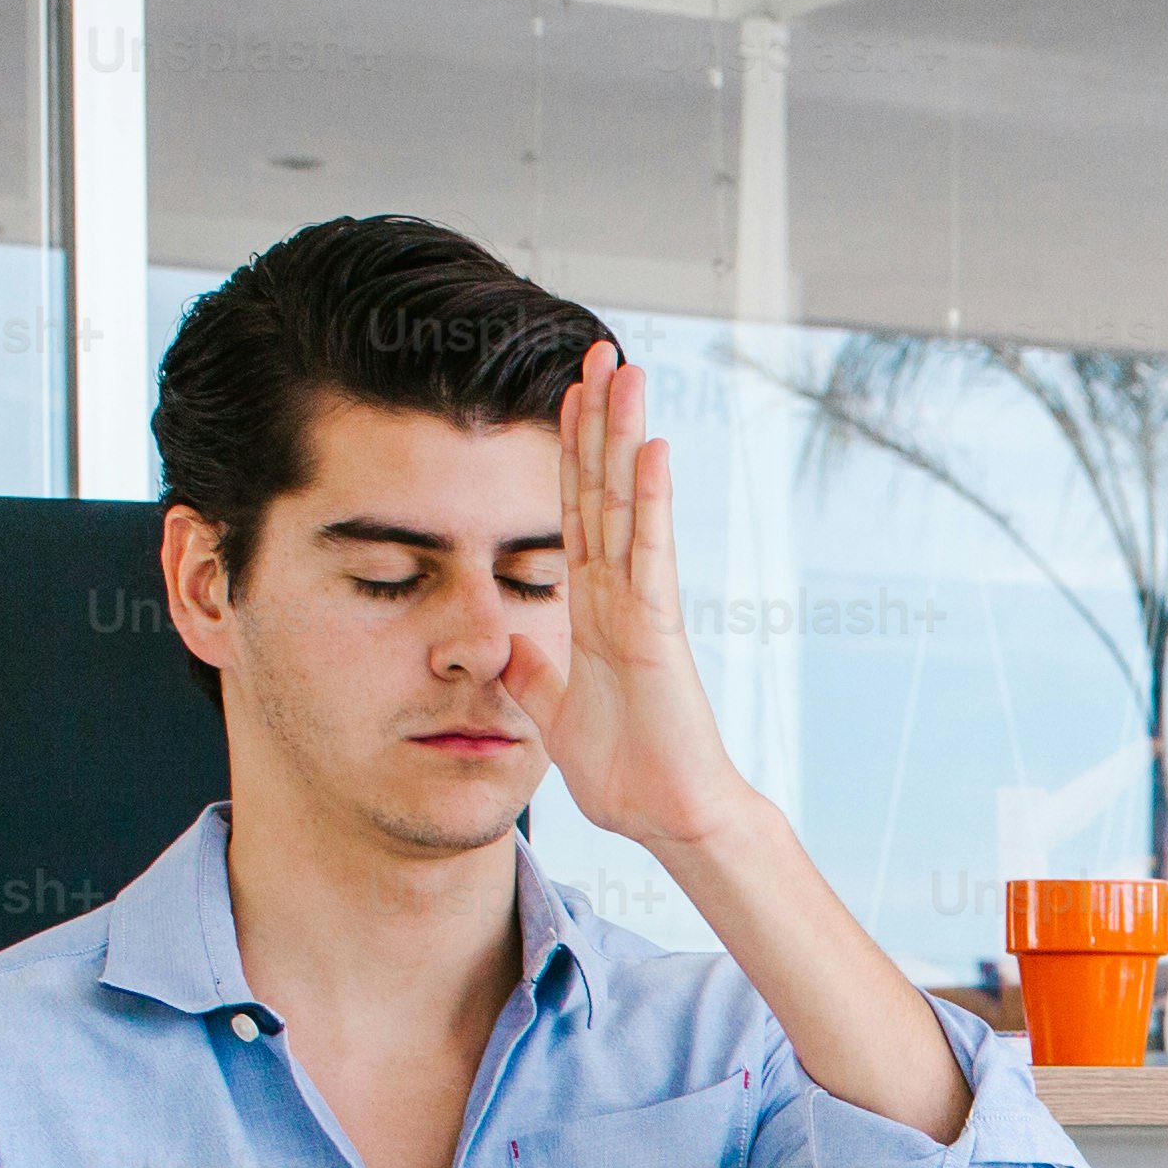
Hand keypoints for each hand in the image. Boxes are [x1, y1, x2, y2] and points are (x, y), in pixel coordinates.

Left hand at [513, 341, 755, 857]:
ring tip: (624, 367)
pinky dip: (653, 500)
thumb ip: (528, 670)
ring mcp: (643, 605)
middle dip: (597, 418)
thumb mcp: (550, 709)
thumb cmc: (628, 772)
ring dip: (624, 433)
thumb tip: (497, 642)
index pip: (576, 512)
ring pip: (629, 502)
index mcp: (594, 608)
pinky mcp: (659, 629)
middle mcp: (621, 593)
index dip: (568, 452)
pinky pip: (652, 552)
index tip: (564, 395)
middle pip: (604, 487)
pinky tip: (652, 447)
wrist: (669, 817)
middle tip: (598, 350)